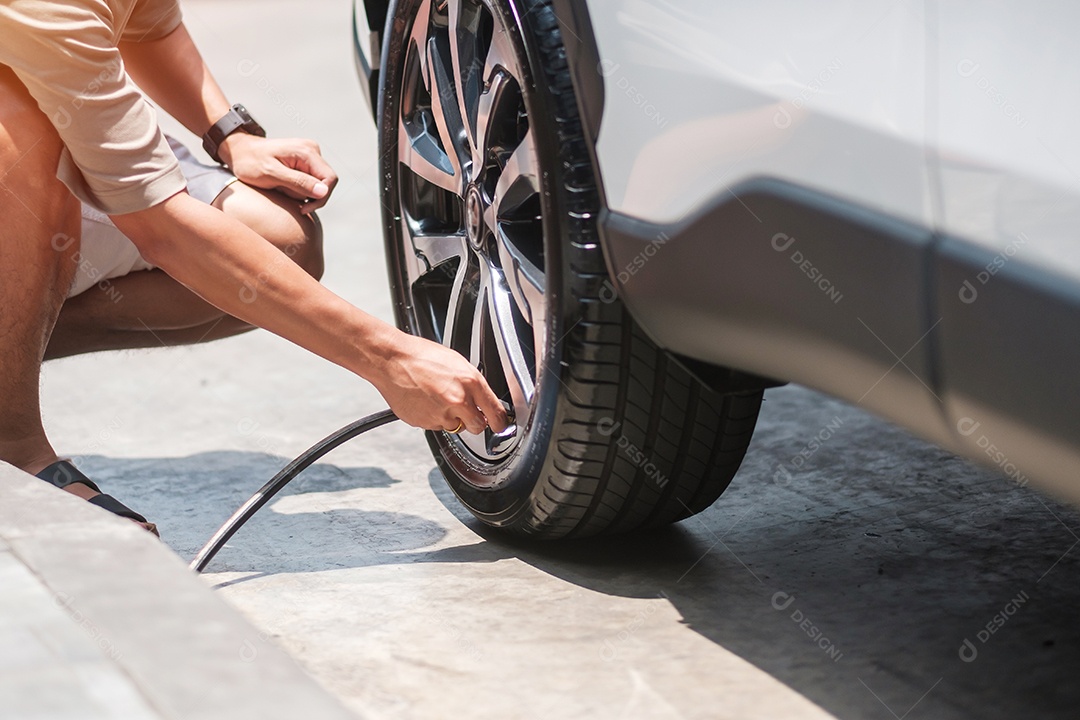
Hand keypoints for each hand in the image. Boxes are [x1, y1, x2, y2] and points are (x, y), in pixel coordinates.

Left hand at [217, 134, 337, 213]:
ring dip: (300, 192)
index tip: (303, 208)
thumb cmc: (250, 161)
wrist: (239, 151)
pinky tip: (283, 186)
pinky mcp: (304, 162)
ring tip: (280, 187)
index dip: (321, 197)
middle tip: (284, 194)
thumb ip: (298, 182)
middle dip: (307, 195)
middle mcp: (312, 151)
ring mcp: (309, 156)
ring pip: (317, 185)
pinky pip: (310, 182)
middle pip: (325, 183)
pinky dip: (298, 189)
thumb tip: (323, 191)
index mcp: (307, 151)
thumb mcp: (271, 174)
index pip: (330, 179)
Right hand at [370, 333, 509, 434]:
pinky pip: (436, 426)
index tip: (500, 426)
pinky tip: (425, 401)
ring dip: (451, 418)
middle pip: (478, 427)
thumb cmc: (421, 356)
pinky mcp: (424, 423)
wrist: (392, 360)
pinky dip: (433, 417)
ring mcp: (440, 414)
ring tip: (437, 398)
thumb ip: (473, 384)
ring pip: (455, 427)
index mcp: (471, 382)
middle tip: (465, 410)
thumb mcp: (457, 362)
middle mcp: (458, 401)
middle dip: (474, 421)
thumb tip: (484, 400)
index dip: (500, 422)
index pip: (496, 413)